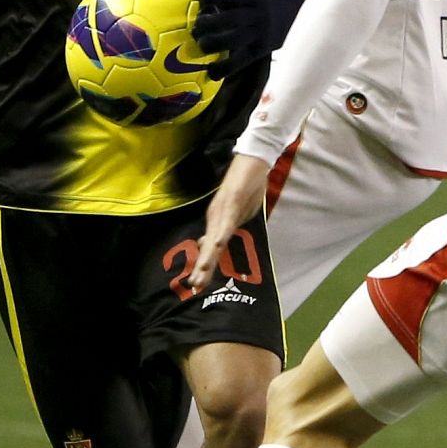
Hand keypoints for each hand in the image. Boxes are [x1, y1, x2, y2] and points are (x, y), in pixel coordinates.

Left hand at [187, 154, 272, 289]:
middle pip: (208, 248)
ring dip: (207, 258)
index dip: (204, 267)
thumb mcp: (239, 212)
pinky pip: (226, 221)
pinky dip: (221, 235)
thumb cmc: (247, 186)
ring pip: (214, 239)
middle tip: (194, 287)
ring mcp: (222, 210)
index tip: (197, 285)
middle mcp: (216, 217)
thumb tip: (214, 242)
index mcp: (218, 221)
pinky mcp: (231, 200)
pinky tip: (215, 245)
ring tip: (201, 274)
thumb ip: (227, 227)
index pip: (210, 249)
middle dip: (202, 269)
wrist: (252, 160)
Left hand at [193, 0, 309, 78]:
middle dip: (206, 23)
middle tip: (199, 25)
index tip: (205, 1)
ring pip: (231, 41)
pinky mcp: (260, 50)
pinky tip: (211, 72)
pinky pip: (241, 62)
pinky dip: (224, 69)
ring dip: (211, 44)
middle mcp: (256, 14)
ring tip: (202, 44)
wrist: (299, 11)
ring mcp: (259, 34)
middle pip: (226, 19)